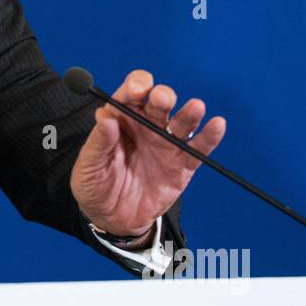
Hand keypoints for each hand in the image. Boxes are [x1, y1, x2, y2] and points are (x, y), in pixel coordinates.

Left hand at [69, 69, 225, 237]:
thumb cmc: (96, 186)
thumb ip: (99, 141)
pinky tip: (217, 125)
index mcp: (121, 119)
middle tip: (160, 100)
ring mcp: (166, 143)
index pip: (132, 93)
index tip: (136, 92)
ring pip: (182, 121)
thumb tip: (104, 115)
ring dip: (189, 112)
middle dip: (162, 96)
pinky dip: (210, 136)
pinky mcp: (182, 165)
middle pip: (159, 101)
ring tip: (195, 107)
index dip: (136, 86)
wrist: (113, 219)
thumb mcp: (89, 166)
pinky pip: (198, 148)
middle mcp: (147, 125)